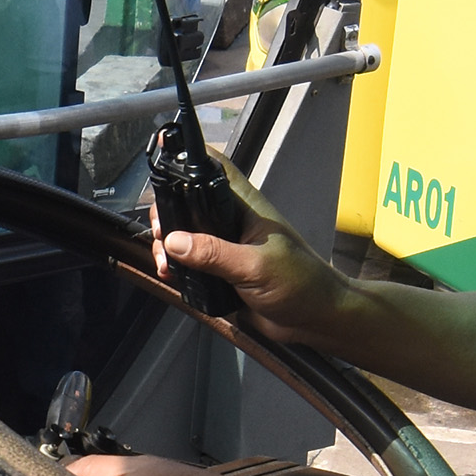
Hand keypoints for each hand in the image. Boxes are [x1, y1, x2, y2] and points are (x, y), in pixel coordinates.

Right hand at [153, 171, 348, 344]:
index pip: (213, 168)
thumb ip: (214, 253)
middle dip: (167, 213)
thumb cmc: (300, 283)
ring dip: (168, 244)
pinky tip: (171, 275)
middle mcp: (231, 220)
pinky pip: (190, 261)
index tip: (161, 157)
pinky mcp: (220, 269)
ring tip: (166, 262)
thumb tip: (174, 241)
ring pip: (184, 233)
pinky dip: (176, 266)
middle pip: (188, 201)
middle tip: (162, 233)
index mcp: (244, 206)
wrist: (315, 318)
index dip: (187, 157)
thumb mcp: (254, 266)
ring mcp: (225, 245)